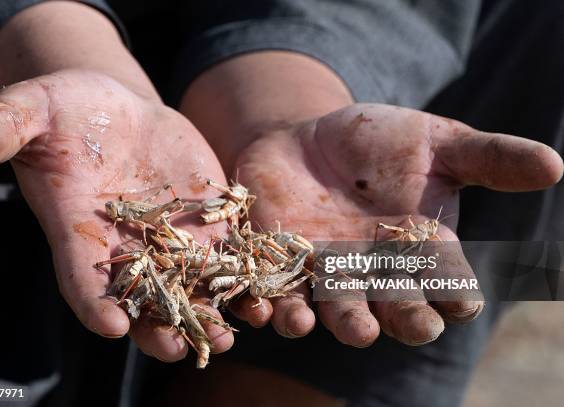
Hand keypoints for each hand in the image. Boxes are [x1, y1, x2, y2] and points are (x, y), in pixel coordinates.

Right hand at [0, 69, 233, 360]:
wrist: (115, 108)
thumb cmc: (65, 109)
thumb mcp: (33, 108)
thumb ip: (8, 125)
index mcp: (78, 229)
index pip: (80, 276)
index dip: (93, 302)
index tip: (110, 326)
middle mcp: (124, 245)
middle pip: (140, 297)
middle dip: (159, 325)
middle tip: (179, 348)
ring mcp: (168, 236)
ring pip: (187, 285)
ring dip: (208, 312)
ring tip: (227, 336)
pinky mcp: (203, 219)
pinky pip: (225, 251)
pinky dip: (242, 273)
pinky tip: (263, 289)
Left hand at [231, 103, 562, 344]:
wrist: (308, 137)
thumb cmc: (378, 141)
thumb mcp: (436, 142)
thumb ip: (487, 158)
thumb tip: (555, 166)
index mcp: (421, 251)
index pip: (447, 282)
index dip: (455, 292)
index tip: (459, 296)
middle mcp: (378, 273)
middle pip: (396, 307)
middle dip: (404, 317)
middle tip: (414, 323)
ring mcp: (328, 275)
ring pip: (338, 310)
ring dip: (342, 322)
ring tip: (352, 330)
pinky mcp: (281, 268)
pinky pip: (281, 298)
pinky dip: (279, 310)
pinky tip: (279, 315)